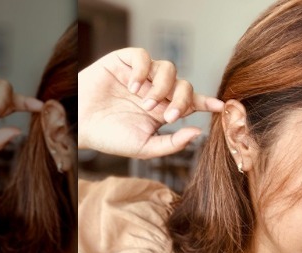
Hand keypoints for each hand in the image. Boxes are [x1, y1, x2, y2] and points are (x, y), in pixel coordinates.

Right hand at [78, 48, 223, 158]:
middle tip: (167, 114)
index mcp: (164, 109)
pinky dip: (143, 70)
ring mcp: (142, 75)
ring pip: (168, 69)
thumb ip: (172, 143)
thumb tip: (198, 132)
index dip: (206, 102)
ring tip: (145, 102)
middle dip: (181, 99)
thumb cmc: (111, 138)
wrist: (80, 126)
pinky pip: (144, 56)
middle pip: (184, 85)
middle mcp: (157, 90)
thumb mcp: (145, 147)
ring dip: (162, 87)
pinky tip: (133, 86)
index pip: (191, 101)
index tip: (220, 106)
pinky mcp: (125, 62)